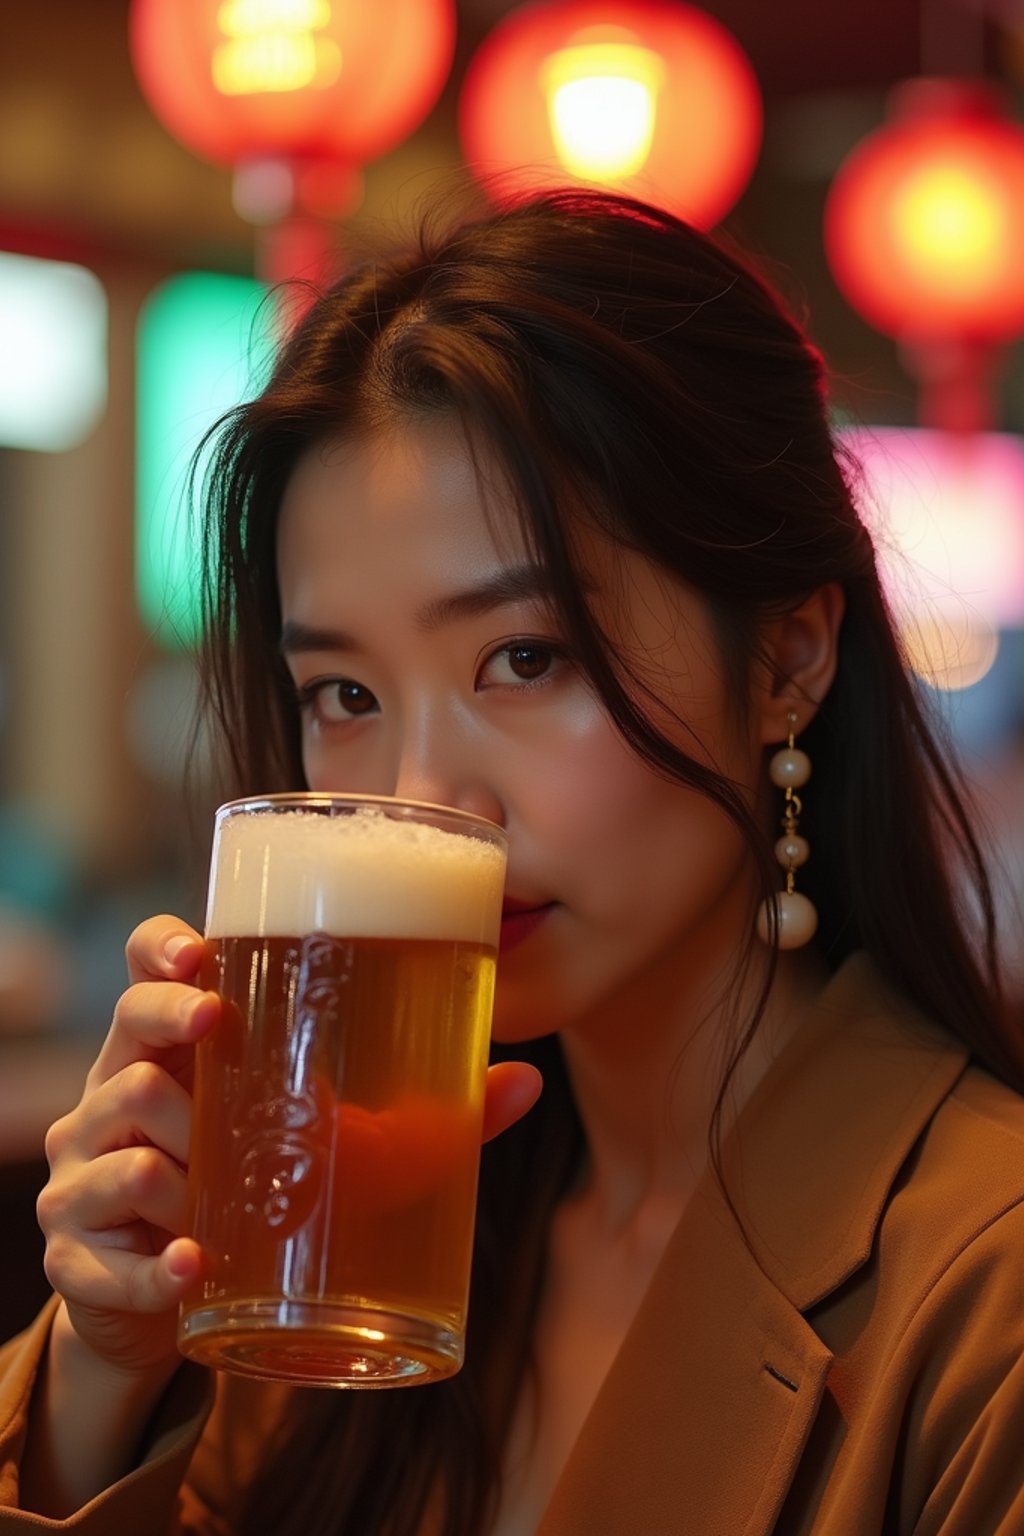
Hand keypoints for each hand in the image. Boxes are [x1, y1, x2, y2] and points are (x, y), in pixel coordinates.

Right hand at [37, 916, 542, 1385]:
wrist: (172, 1296)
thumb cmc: (254, 1186)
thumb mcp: (328, 1141)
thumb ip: (423, 1115)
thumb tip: (527, 1080)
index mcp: (181, 1048)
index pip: (147, 969)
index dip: (161, 950)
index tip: (201, 953)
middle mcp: (119, 1090)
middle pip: (123, 1032)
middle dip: (163, 1022)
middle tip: (213, 1028)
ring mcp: (88, 1170)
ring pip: (115, 1142)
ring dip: (170, 1164)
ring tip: (212, 1191)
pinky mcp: (77, 1252)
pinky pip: (102, 1252)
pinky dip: (151, 1262)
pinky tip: (190, 1264)